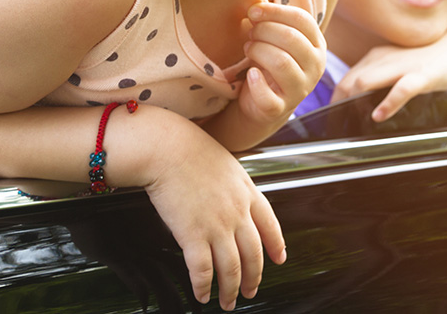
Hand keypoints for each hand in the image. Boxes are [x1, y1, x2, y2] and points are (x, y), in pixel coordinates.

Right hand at [127, 110, 285, 309]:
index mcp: (248, 192)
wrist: (168, 148)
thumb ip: (236, 186)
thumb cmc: (191, 150)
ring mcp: (217, 225)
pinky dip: (204, 287)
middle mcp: (237, 212)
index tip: (279, 258)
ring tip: (228, 301)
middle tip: (251, 290)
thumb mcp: (228, 164)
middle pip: (253, 254)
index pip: (271, 225)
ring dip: (230, 290)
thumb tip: (237, 199)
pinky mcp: (192, 235)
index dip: (276, 245)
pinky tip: (202, 294)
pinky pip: (203, 270)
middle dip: (254, 277)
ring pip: (232, 268)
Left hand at [235, 2, 327, 127]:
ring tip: (248, 48)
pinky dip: (256, 83)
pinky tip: (250, 74)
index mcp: (317, 46)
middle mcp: (315, 67)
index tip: (253, 11)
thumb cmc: (269, 63)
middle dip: (264, 30)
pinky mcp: (280, 108)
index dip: (275, 11)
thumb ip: (271, 20)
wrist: (263, 104)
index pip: (302, 20)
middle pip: (291, 39)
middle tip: (250, 32)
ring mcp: (301, 89)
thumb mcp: (275, 40)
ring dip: (258, 50)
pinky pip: (268, 96)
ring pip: (281, 63)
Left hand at [332, 38, 446, 121]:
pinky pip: (402, 88)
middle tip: (334, 130)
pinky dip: (388, 103)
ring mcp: (403, 66)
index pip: (345, 79)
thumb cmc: (429, 58)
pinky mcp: (423, 74)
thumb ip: (379, 77)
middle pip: (349, 81)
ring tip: (348, 124)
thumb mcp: (398, 64)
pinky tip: (379, 116)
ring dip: (353, 102)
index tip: (331, 122)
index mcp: (377, 57)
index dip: (334, 101)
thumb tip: (359, 98)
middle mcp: (385, 59)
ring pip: (366, 81)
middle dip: (337, 105)